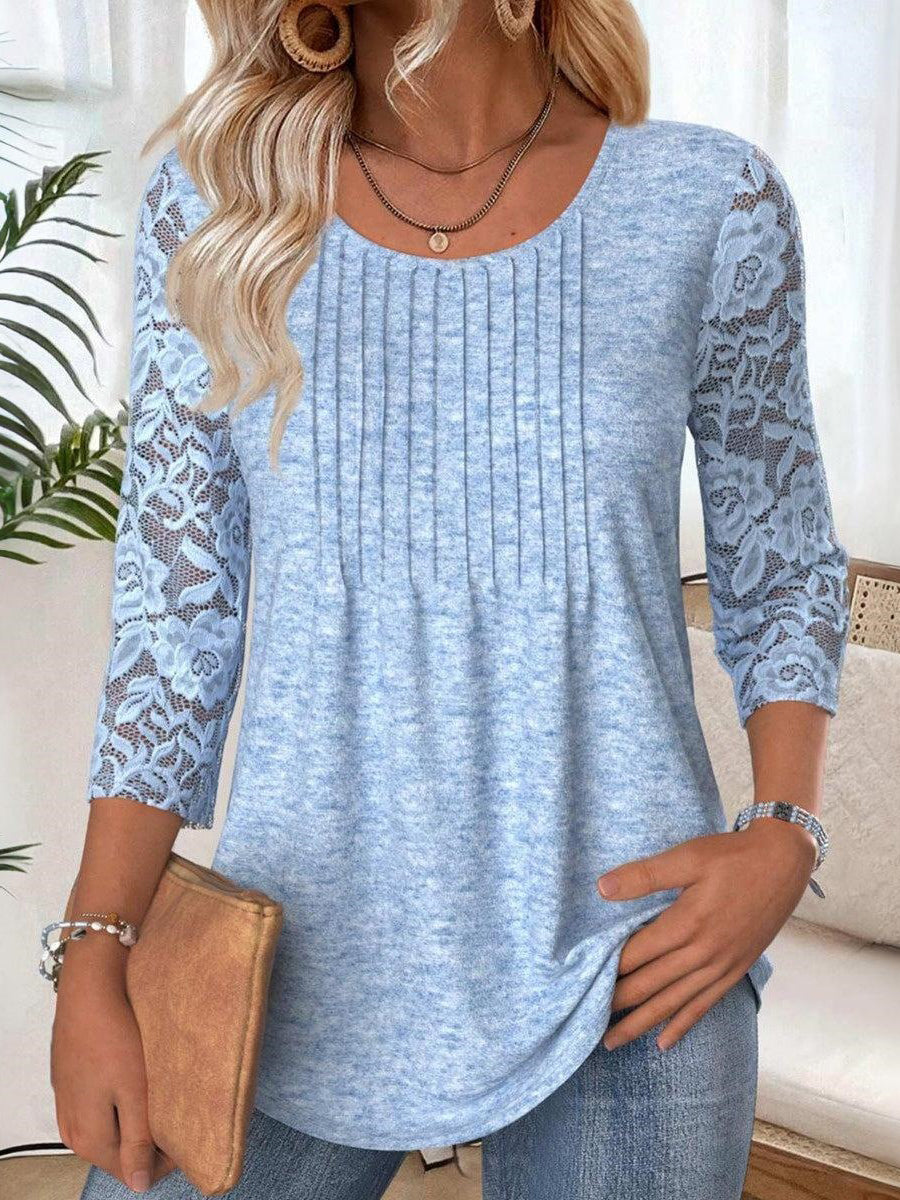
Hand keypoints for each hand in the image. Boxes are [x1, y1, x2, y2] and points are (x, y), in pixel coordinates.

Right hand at [51, 936, 174, 1192]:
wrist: (91, 983)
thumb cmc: (115, 1033)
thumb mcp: (135, 1090)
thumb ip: (139, 1140)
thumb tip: (139, 1186)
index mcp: (88, 1139)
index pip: (134, 1173)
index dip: (168, 1160)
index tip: (194, 1136)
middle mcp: (73, 1129)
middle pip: (122, 1153)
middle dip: (155, 1140)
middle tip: (186, 1113)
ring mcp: (70, 1104)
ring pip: (114, 1129)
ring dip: (141, 1120)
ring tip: (168, 1095)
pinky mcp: (74, 1081)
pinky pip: (103, 1107)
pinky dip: (126, 1101)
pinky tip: (143, 1079)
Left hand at [597, 817, 816, 1050]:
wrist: (784, 862)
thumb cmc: (732, 856)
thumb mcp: (687, 857)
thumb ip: (645, 875)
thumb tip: (602, 888)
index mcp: (686, 923)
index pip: (636, 954)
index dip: (607, 969)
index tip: (581, 984)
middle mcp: (703, 952)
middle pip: (649, 985)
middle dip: (616, 1004)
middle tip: (585, 1022)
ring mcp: (721, 966)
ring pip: (673, 1003)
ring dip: (641, 1023)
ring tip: (613, 1042)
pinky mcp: (736, 970)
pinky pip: (704, 1005)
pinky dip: (682, 1024)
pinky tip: (664, 1042)